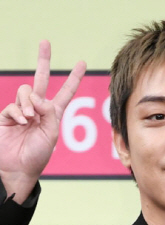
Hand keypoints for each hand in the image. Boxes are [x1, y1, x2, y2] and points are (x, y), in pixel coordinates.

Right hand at [0, 40, 84, 201]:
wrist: (17, 168)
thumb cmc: (37, 156)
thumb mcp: (51, 134)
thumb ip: (49, 113)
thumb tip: (38, 98)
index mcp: (54, 114)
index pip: (66, 92)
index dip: (73, 78)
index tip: (82, 63)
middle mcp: (38, 109)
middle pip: (40, 80)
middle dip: (43, 60)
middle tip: (45, 42)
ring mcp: (21, 111)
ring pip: (25, 92)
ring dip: (29, 104)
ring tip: (30, 119)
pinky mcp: (6, 115)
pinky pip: (13, 106)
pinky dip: (18, 113)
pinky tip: (22, 123)